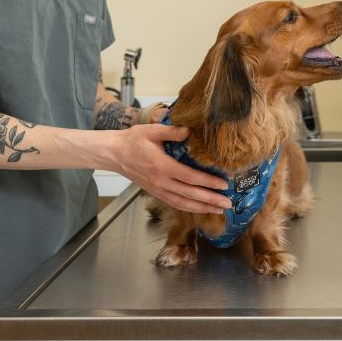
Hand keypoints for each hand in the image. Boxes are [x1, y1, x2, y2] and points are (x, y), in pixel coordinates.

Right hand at [108, 124, 230, 214]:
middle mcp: (161, 182)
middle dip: (210, 200)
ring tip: (218, 210)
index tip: (224, 185)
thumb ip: (171, 131)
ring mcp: (158, 190)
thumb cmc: (133, 140)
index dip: (208, 182)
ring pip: (183, 203)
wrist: (114, 154)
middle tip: (228, 204)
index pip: (190, 177)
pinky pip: (174, 203)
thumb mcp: (151, 130)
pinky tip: (199, 209)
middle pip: (190, 195)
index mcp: (162, 166)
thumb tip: (189, 131)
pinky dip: (189, 208)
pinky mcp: (155, 193)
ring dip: (202, 208)